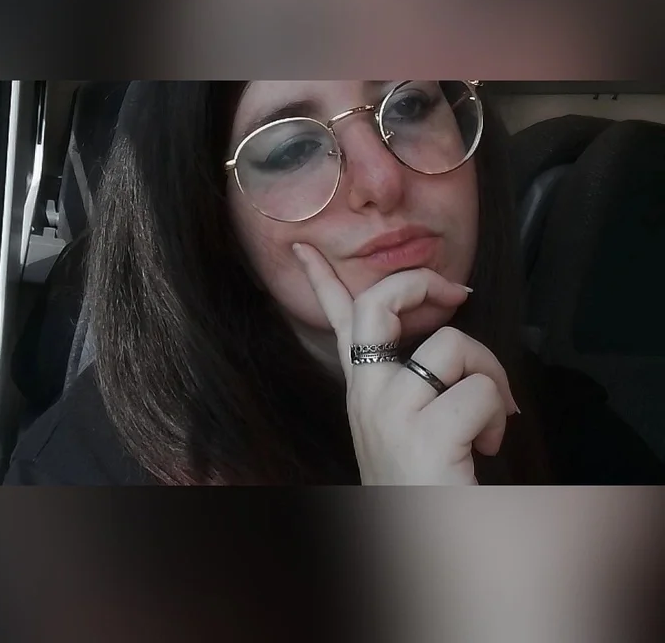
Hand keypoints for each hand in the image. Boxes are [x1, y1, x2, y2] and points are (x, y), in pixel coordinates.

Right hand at [293, 243, 519, 484]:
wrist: (433, 557)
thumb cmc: (425, 484)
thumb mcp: (405, 425)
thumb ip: (413, 379)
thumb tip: (446, 341)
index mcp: (364, 391)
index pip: (338, 321)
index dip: (321, 278)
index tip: (303, 246)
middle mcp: (366, 395)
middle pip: (378, 303)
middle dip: (420, 282)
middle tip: (455, 292)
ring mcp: (389, 412)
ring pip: (453, 345)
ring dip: (490, 375)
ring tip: (490, 415)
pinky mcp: (424, 434)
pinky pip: (478, 390)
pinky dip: (499, 415)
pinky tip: (487, 446)